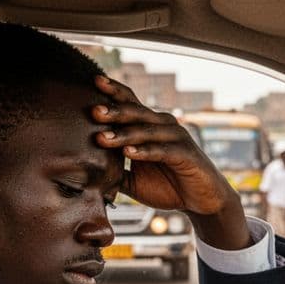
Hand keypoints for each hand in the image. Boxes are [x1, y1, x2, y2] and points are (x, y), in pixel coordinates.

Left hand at [92, 76, 248, 249]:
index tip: (94, 81)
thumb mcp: (134, 180)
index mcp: (149, 126)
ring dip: (124, 133)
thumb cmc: (168, 186)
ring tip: (102, 138)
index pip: (130, 103)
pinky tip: (128, 152)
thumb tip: (83, 174)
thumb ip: (113, 172)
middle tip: (93, 111)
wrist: (201, 202)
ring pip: (146, 130)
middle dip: (113, 111)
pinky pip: (162, 150)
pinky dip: (144, 151)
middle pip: (136, 112)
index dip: (113, 91)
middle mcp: (163, 125)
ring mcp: (176, 138)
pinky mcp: (185, 154)